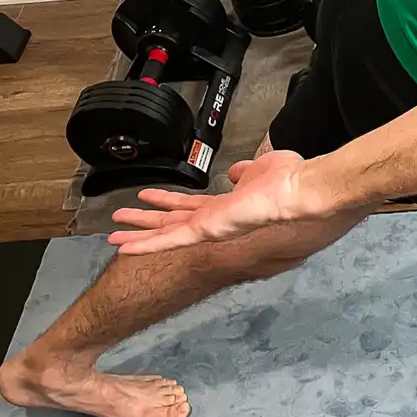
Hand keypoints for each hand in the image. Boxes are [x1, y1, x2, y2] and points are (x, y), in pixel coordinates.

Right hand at [108, 150, 312, 255]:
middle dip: (145, 221)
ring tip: (113, 235)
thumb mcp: (260, 169)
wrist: (302, 190)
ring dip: (139, 235)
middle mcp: (217, 220)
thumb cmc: (290, 179)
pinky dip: (146, 245)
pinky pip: (171, 240)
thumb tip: (237, 171)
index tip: (147, 198)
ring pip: (166, 234)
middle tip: (120, 220)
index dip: (167, 203)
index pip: (190, 207)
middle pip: (172, 222)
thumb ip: (245, 172)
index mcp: (227, 206)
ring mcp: (211, 228)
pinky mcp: (207, 232)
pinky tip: (125, 247)